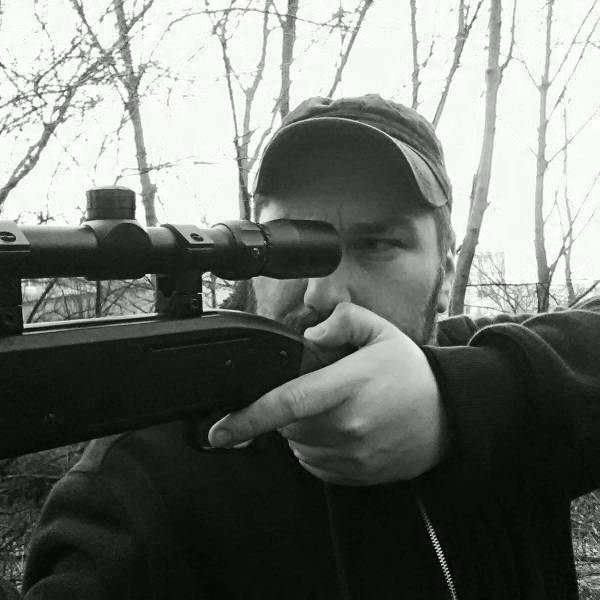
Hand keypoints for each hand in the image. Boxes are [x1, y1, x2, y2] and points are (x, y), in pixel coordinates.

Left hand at [208, 302, 447, 484]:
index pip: (289, 402)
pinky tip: (338, 428)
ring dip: (300, 427)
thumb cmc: (410, 372)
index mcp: (350, 385)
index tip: (219, 430)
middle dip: (287, 407)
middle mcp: (348, 426)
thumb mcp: (381, 331)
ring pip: (298, 445)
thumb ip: (343, 319)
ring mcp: (353, 455)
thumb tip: (312, 332)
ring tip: (332, 408)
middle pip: (287, 424)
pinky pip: (314, 464)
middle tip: (317, 390)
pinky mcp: (356, 474)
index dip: (248, 418)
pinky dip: (314, 447)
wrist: (448, 416)